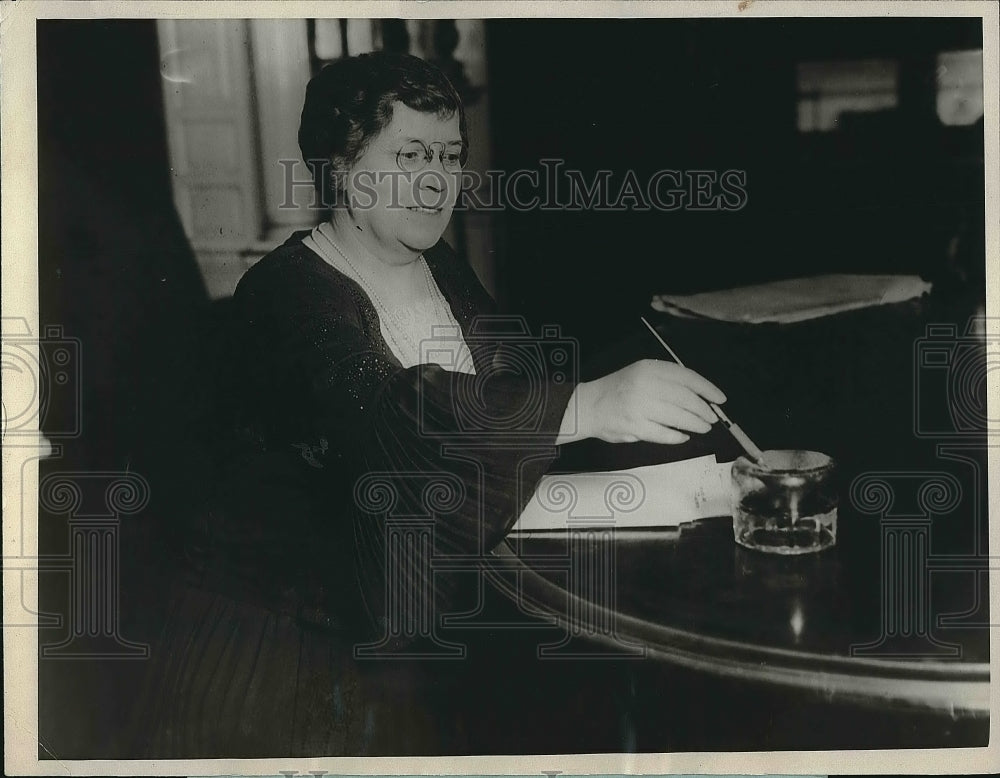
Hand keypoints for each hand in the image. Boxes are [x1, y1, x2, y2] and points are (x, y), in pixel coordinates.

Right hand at [559, 359, 725, 444]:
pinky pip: (665, 434)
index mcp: (649, 368)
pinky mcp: (635, 427)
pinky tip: (682, 436)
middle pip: (687, 399)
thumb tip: (701, 396)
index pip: (687, 377)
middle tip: (711, 418)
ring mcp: (640, 407)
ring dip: (696, 424)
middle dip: (704, 411)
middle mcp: (645, 385)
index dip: (708, 389)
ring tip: (702, 427)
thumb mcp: (642, 374)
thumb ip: (667, 381)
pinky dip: (678, 437)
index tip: (720, 399)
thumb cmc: (619, 390)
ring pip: (679, 417)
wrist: (589, 405)